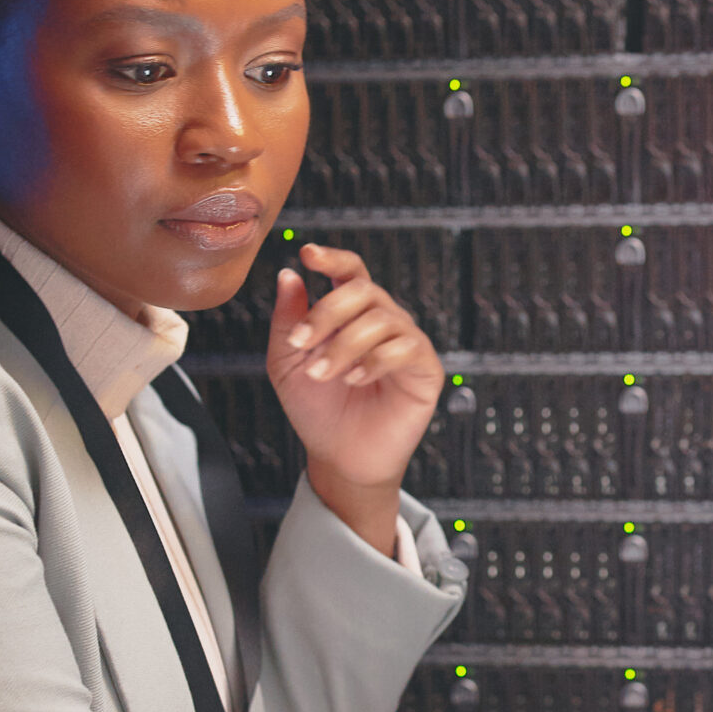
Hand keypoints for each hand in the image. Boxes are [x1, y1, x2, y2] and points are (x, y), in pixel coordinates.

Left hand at [268, 243, 443, 550]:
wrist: (339, 457)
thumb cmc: (316, 409)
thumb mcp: (287, 361)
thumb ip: (287, 319)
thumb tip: (289, 274)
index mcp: (351, 314)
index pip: (350, 272)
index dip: (332, 258)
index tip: (307, 254)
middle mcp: (382, 321)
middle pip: (362, 289)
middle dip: (326, 312)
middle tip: (300, 343)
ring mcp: (406, 342)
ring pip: (381, 318)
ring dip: (343, 345)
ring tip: (320, 374)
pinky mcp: (425, 368)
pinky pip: (405, 347)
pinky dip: (374, 360)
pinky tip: (354, 380)